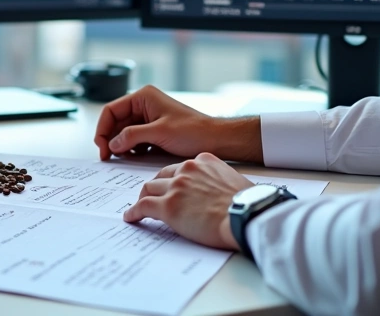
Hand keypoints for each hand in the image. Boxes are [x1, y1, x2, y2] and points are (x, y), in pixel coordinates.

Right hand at [94, 85, 261, 162]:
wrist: (215, 140)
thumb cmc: (193, 131)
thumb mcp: (159, 132)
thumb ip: (132, 136)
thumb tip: (112, 144)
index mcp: (143, 97)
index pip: (111, 110)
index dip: (103, 129)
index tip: (102, 147)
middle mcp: (143, 105)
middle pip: (115, 122)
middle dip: (110, 139)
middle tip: (108, 157)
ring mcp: (148, 118)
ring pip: (123, 132)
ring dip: (120, 145)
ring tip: (123, 157)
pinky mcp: (153, 131)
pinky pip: (134, 139)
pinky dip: (131, 149)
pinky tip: (134, 156)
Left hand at [122, 153, 251, 250]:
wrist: (247, 214)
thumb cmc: (248, 203)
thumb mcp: (233, 181)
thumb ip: (218, 181)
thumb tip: (216, 194)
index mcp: (203, 161)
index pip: (179, 168)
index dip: (172, 179)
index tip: (171, 187)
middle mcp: (186, 169)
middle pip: (161, 176)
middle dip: (155, 187)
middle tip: (151, 196)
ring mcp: (176, 187)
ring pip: (149, 189)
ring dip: (143, 198)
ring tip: (139, 208)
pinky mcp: (168, 206)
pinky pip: (143, 206)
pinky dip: (134, 212)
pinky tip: (131, 217)